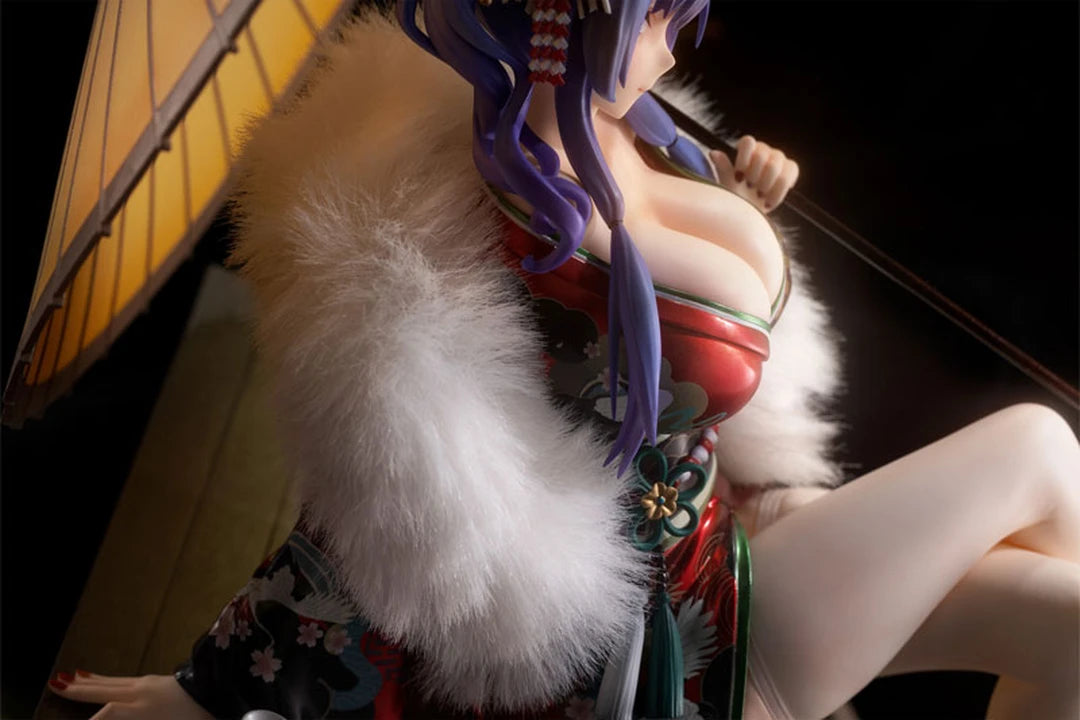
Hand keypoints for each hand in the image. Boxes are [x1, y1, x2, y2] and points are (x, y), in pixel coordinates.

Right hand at [47, 671, 213, 719]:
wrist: (222, 690)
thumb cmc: (197, 718)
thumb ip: (132, 719)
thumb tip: (112, 714)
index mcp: (145, 710)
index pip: (107, 715)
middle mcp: (141, 693)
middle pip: (104, 691)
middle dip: (78, 691)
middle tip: (55, 685)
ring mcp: (148, 684)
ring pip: (111, 682)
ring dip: (89, 682)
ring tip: (69, 678)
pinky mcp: (155, 680)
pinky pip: (122, 679)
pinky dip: (105, 679)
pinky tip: (99, 678)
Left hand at [710, 136, 798, 213]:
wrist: (752, 214)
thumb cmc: (737, 197)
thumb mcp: (727, 185)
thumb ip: (723, 168)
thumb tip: (713, 152)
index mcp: (747, 149)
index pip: (748, 142)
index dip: (743, 159)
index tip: (738, 177)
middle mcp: (764, 150)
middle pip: (761, 155)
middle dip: (754, 176)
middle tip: (749, 189)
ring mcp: (778, 158)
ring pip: (775, 165)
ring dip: (766, 184)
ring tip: (760, 196)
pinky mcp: (790, 168)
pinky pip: (789, 174)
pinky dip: (779, 190)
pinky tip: (770, 199)